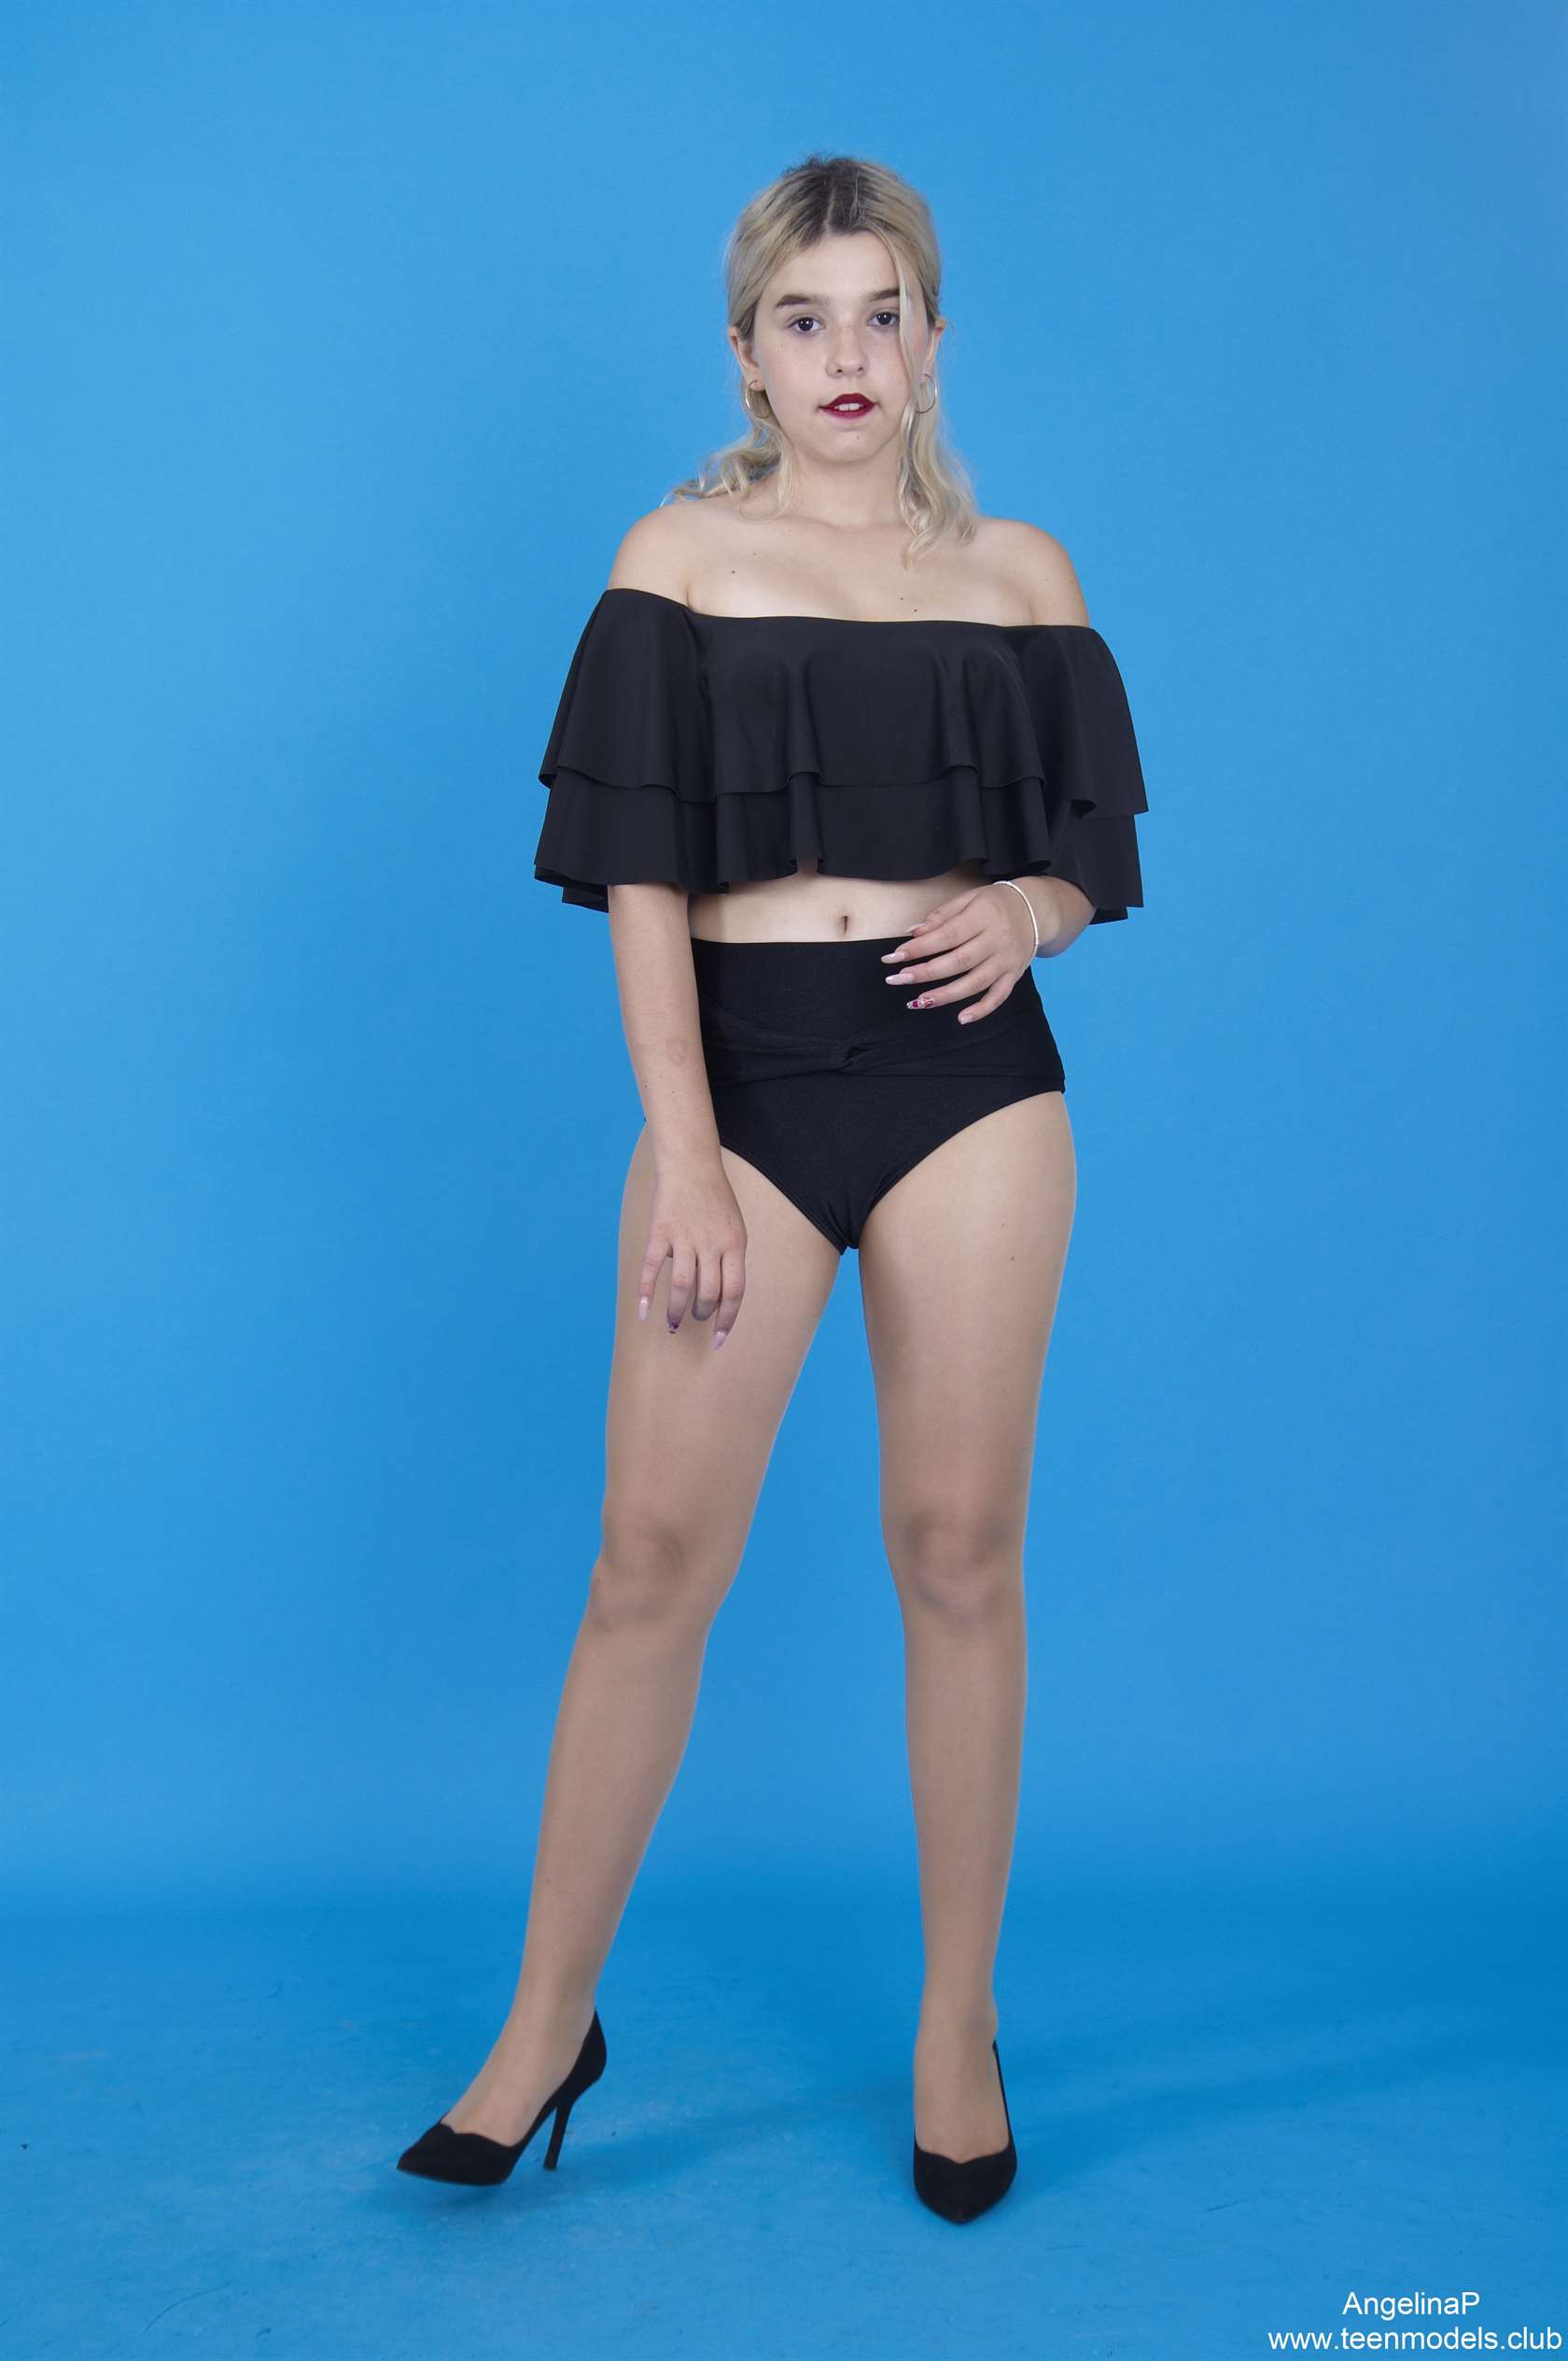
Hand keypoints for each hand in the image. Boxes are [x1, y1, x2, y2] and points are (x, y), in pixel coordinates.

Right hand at [638, 1158, 747, 1347]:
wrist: (691, 1164)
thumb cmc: (715, 1199)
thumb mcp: (735, 1228)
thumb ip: (730, 1260)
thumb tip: (721, 1296)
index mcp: (735, 1244)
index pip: (734, 1292)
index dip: (727, 1320)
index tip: (719, 1339)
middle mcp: (711, 1243)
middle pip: (708, 1293)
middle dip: (701, 1314)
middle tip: (695, 1318)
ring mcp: (685, 1237)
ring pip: (682, 1286)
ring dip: (676, 1311)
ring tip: (674, 1323)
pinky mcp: (660, 1231)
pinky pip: (652, 1268)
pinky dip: (646, 1292)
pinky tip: (644, 1311)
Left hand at [879, 881, 1035, 1021]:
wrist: (1036, 909)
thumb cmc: (995, 903)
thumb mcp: (969, 898)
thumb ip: (941, 915)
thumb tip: (912, 932)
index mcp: (983, 916)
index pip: (948, 935)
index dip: (921, 948)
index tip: (895, 956)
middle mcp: (997, 939)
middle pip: (959, 961)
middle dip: (926, 973)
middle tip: (898, 979)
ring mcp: (1007, 960)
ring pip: (976, 982)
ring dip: (946, 995)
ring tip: (918, 1002)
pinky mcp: (1014, 975)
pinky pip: (999, 996)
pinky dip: (982, 1010)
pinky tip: (961, 1019)